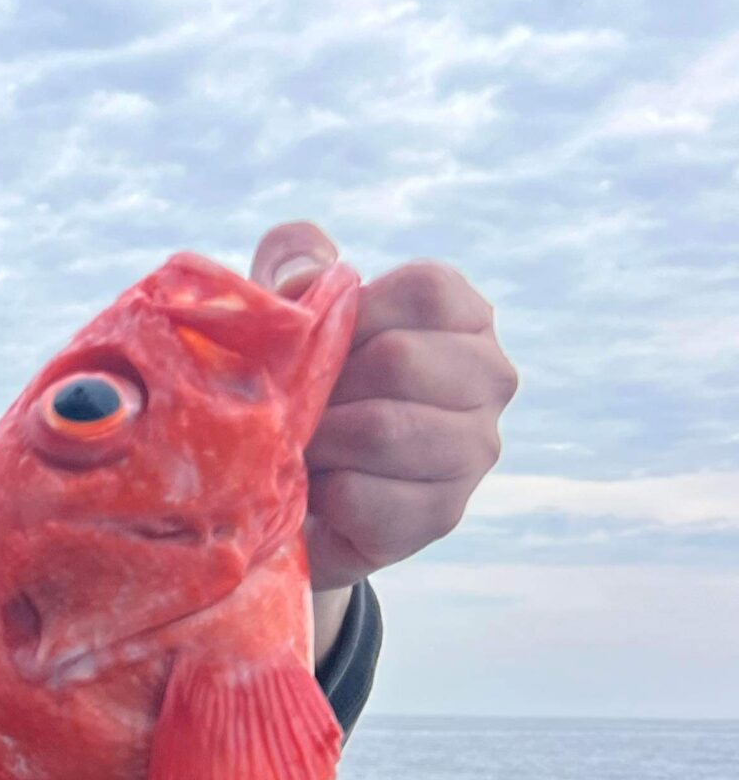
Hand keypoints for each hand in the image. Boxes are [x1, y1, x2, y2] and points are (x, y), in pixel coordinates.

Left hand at [251, 222, 519, 593]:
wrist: (290, 495)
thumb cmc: (302, 387)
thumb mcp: (290, 315)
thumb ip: (296, 265)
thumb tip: (309, 271)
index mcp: (465, 318)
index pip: (426, 290)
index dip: (352, 313)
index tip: (314, 341)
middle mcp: (490, 378)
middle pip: (400, 358)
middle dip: (325, 384)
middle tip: (298, 405)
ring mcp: (475, 450)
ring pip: (383, 429)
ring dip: (319, 439)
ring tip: (302, 445)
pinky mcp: (442, 514)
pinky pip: (364, 496)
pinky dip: (321, 494)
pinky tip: (317, 491)